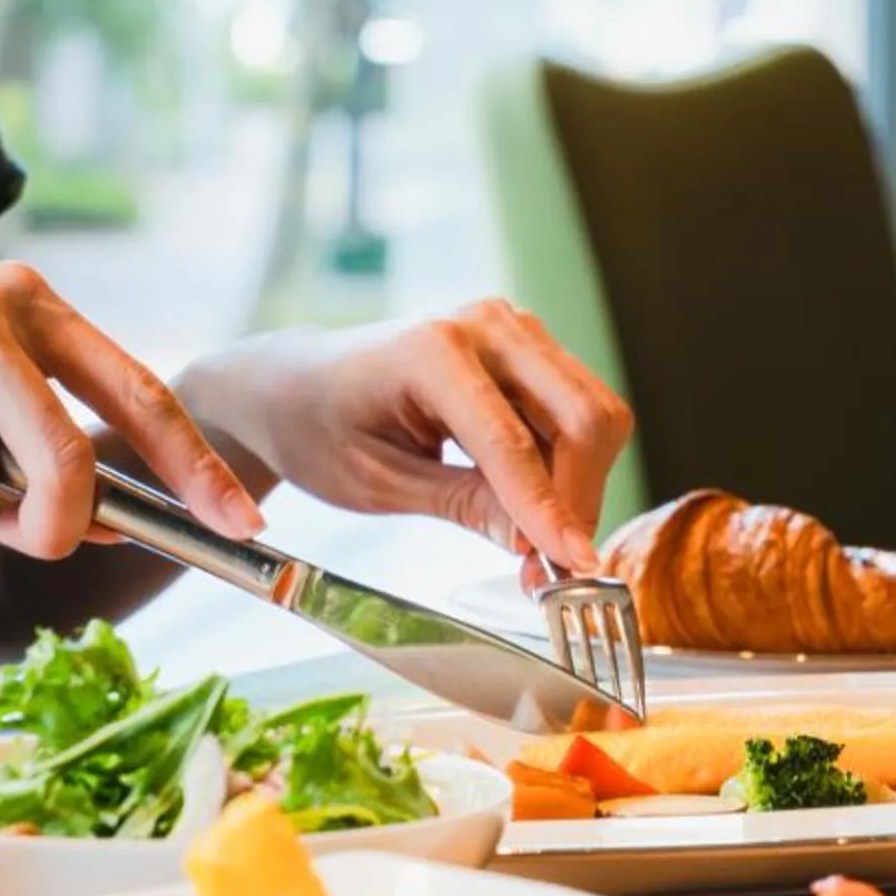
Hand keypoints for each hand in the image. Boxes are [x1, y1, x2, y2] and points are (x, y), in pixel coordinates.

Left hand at [182, 301, 632, 575]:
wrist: (299, 384)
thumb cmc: (321, 427)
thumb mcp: (380, 483)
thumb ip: (464, 506)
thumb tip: (537, 546)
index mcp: (431, 351)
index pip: (513, 442)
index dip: (548, 511)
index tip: (574, 567)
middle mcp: (485, 326)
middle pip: (583, 418)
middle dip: (579, 501)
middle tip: (555, 568)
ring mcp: (514, 332)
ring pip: (595, 417)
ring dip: (581, 488)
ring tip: (540, 546)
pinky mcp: (529, 351)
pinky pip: (579, 415)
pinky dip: (571, 470)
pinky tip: (535, 510)